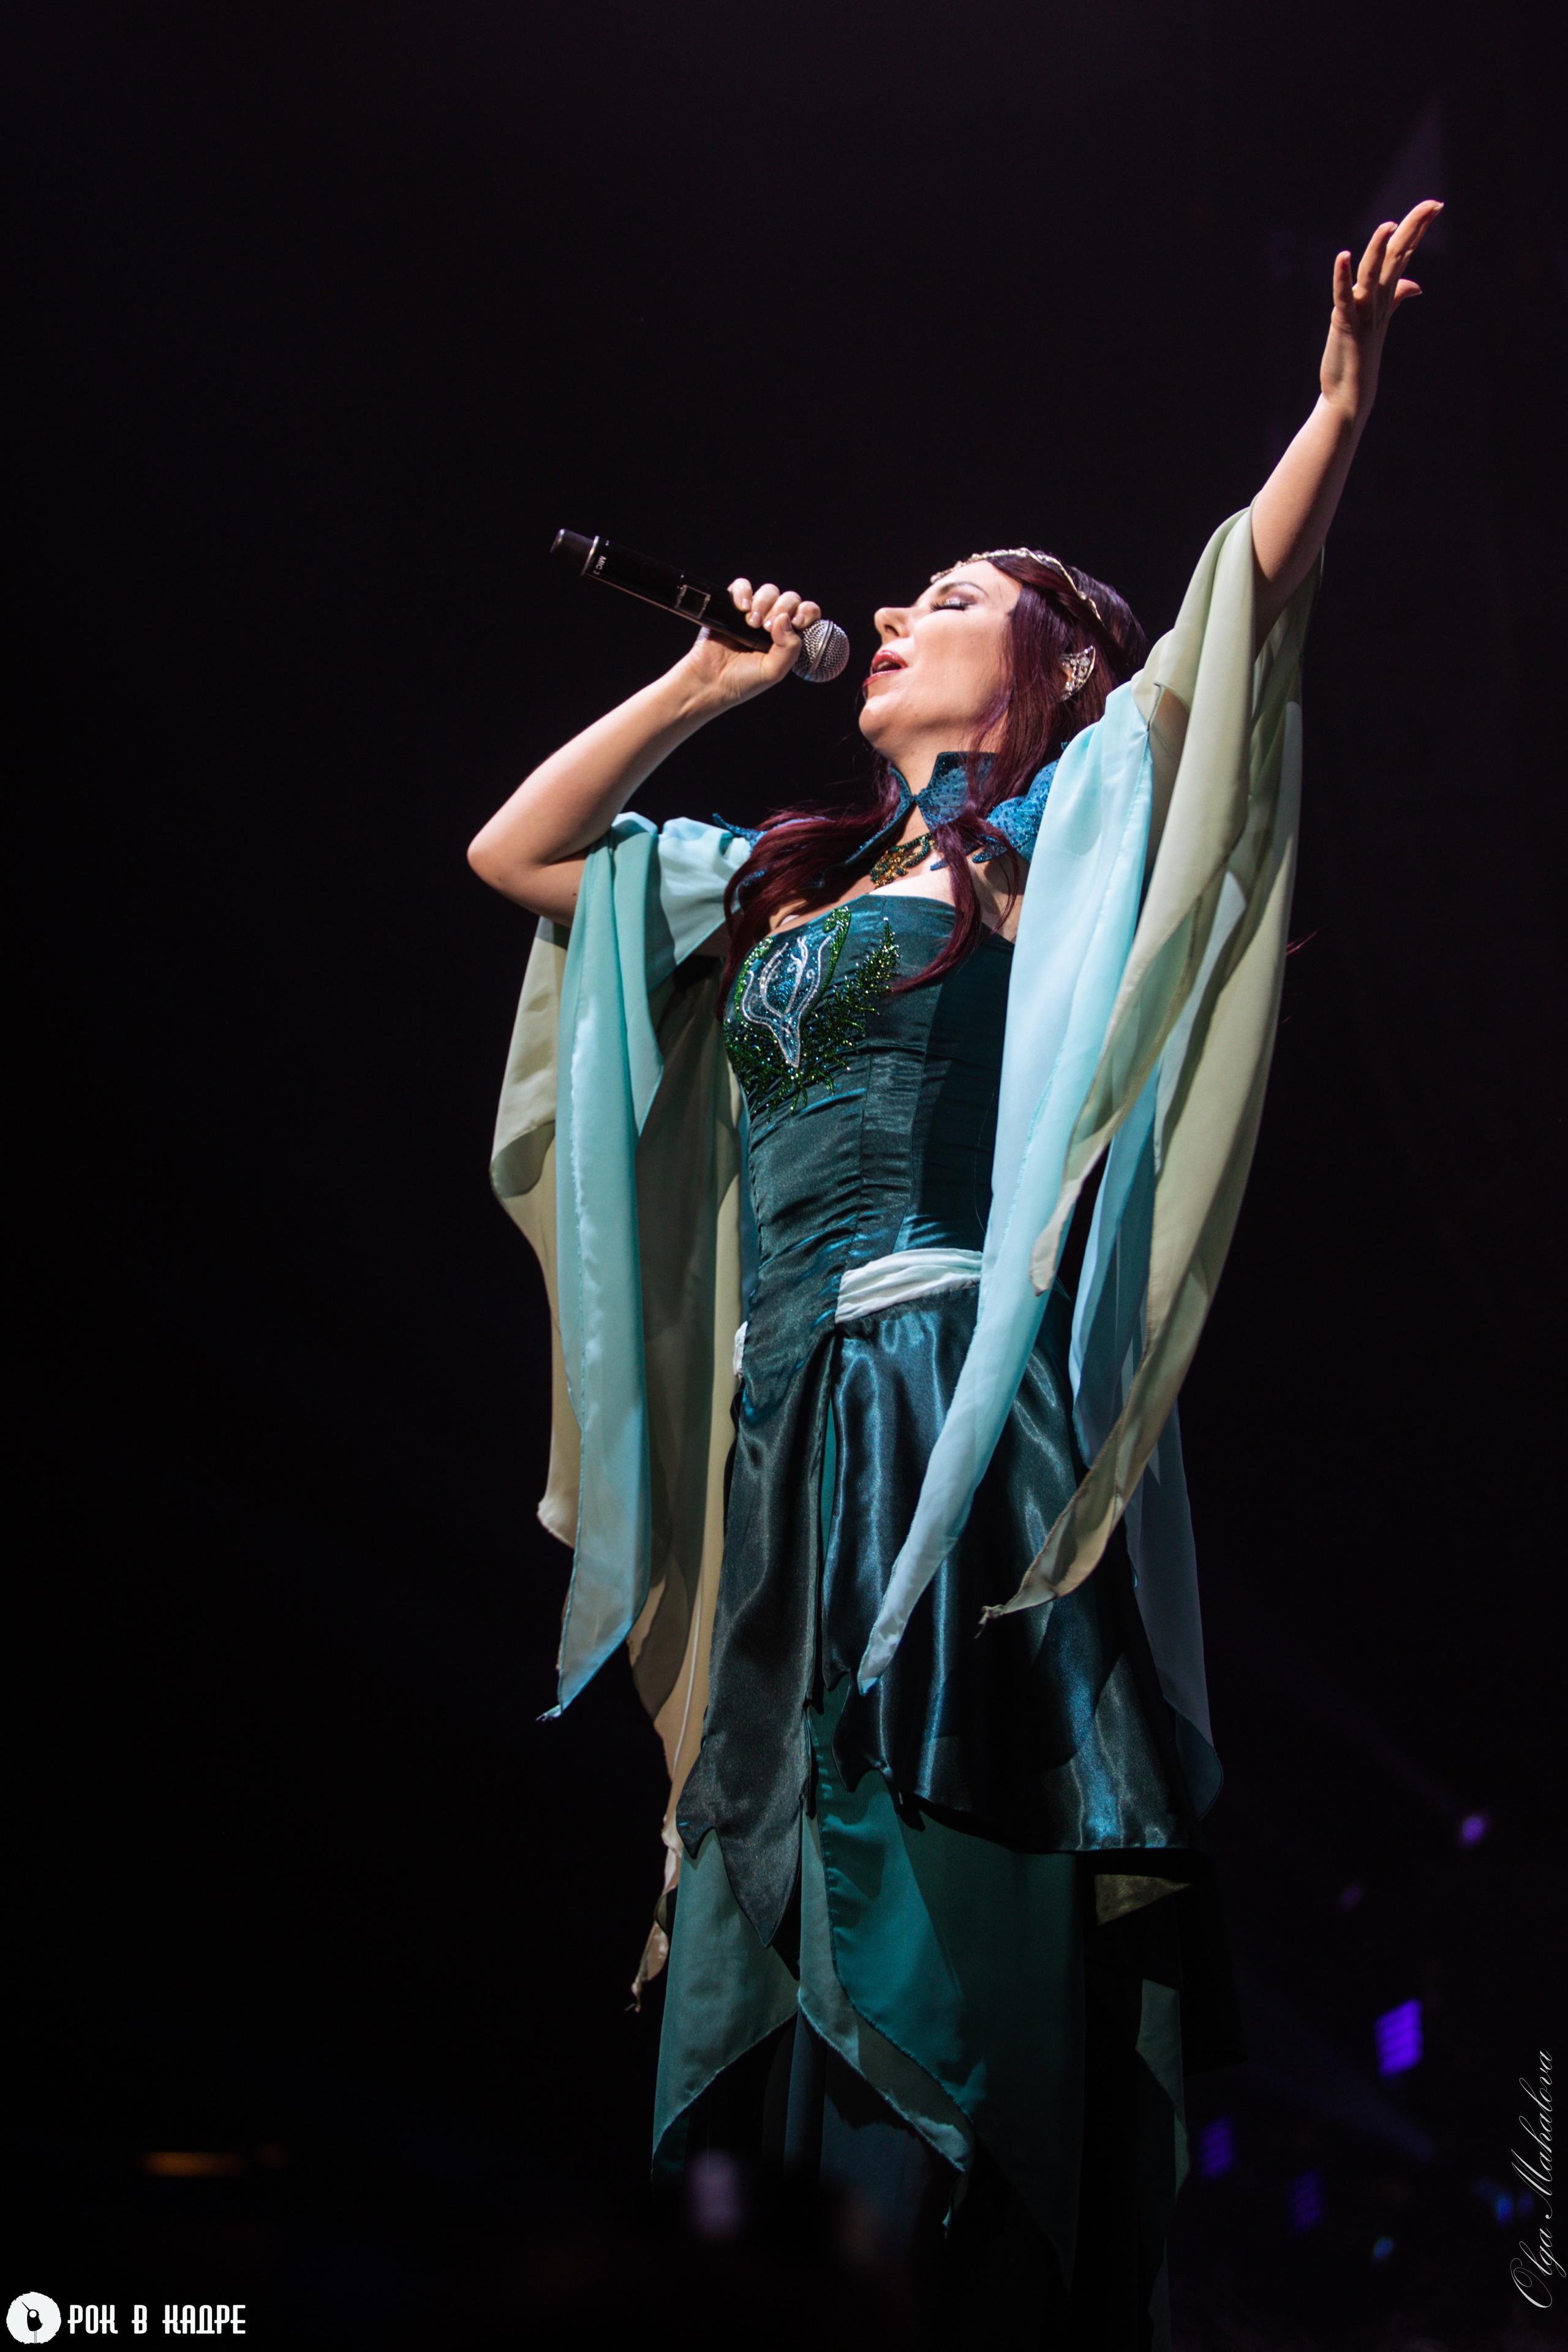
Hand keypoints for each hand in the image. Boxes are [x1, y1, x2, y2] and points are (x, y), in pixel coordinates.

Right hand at [675, 577, 822, 707]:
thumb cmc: (742, 681)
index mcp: (787, 638)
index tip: (796, 622)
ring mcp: (752, 613)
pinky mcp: (731, 607)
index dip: (806, 612)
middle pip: (789, 598)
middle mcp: (772, 623)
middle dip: (781, 608)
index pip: (806, 613)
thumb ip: (789, 648)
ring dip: (763, 603)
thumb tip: (785, 618)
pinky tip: (741, 608)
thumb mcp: (774, 671)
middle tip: (767, 627)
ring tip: (751, 623)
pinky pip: (742, 586)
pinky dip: (744, 592)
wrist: (710, 681)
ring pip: (768, 591)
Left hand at [1319, 199, 1441, 422]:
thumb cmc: (1361, 357)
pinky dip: (1342, 277)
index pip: (1404, 255)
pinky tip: (1343, 256)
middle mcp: (1378, 302)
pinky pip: (1343, 297)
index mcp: (1384, 296)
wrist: (1350, 396)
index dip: (1417, 230)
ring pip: (1373, 275)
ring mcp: (1363, 314)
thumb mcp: (1379, 321)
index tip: (1435, 206)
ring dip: (1380, 250)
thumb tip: (1416, 285)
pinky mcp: (1344, 325)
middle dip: (1413, 230)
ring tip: (1389, 225)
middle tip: (1434, 205)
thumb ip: (1396, 298)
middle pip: (1397, 258)